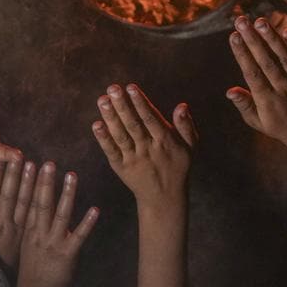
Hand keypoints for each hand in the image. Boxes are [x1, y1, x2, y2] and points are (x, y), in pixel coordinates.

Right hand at [16, 162, 99, 286]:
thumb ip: (32, 224)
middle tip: (48, 163)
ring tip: (72, 175)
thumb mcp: (26, 244)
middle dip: (45, 183)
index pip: (28, 202)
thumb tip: (33, 204)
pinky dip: (87, 222)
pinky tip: (95, 209)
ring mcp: (53, 243)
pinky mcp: (67, 254)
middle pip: (41, 204)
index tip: (30, 163)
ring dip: (67, 195)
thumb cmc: (31, 268)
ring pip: (61, 215)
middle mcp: (39, 234)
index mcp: (28, 230)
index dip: (30, 183)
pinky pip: (79, 236)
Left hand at [93, 83, 197, 207]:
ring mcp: (134, 159)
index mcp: (166, 141)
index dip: (140, 103)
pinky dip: (104, 139)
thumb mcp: (190, 147)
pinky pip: (112, 152)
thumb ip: (186, 126)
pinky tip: (96, 125)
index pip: (151, 118)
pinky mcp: (122, 168)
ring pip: (121, 136)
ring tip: (102, 100)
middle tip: (112, 88)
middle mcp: (149, 149)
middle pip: (133, 125)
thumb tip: (182, 105)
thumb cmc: (178, 167)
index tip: (131, 87)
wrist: (164, 199)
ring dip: (110, 118)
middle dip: (122, 106)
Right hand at [226, 16, 286, 153]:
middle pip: (266, 60)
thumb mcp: (258, 122)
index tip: (233, 36)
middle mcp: (284, 89)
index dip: (242, 53)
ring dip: (272, 37)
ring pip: (285, 56)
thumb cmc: (280, 126)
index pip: (252, 73)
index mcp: (268, 101)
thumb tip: (229, 91)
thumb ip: (244, 105)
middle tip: (241, 21)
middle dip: (253, 39)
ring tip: (260, 21)